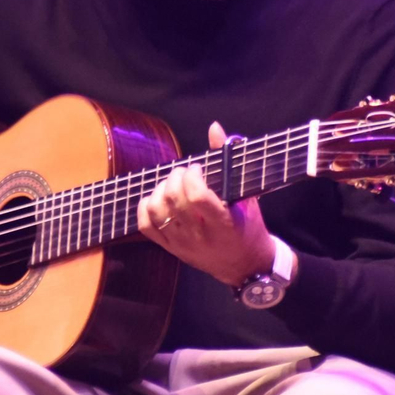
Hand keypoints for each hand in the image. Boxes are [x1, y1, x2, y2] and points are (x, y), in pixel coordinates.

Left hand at [138, 122, 275, 286]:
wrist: (245, 266)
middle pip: (174, 200)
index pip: (197, 196)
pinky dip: (146, 207)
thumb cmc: (248, 227)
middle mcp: (200, 235)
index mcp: (223, 223)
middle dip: (176, 177)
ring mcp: (182, 243)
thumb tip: (214, 128)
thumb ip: (229, 160)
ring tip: (172, 185)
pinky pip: (146, 226)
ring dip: (160, 190)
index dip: (192, 176)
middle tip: (184, 173)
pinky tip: (157, 199)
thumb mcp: (246, 196)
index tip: (197, 168)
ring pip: (158, 211)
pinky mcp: (171, 249)